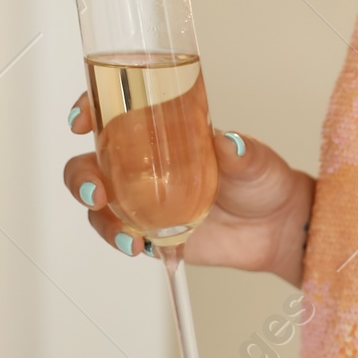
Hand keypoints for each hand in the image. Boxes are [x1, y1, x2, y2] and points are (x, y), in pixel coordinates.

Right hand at [62, 94, 313, 283]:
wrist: (276, 228)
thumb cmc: (261, 181)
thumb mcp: (253, 159)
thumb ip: (240, 152)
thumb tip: (228, 143)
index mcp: (161, 131)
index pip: (112, 113)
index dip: (88, 110)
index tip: (81, 120)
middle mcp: (143, 164)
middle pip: (90, 164)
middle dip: (82, 177)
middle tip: (97, 192)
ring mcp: (143, 199)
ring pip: (99, 204)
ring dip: (101, 218)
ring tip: (127, 236)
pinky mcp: (151, 232)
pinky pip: (122, 234)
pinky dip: (122, 240)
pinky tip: (139, 246)